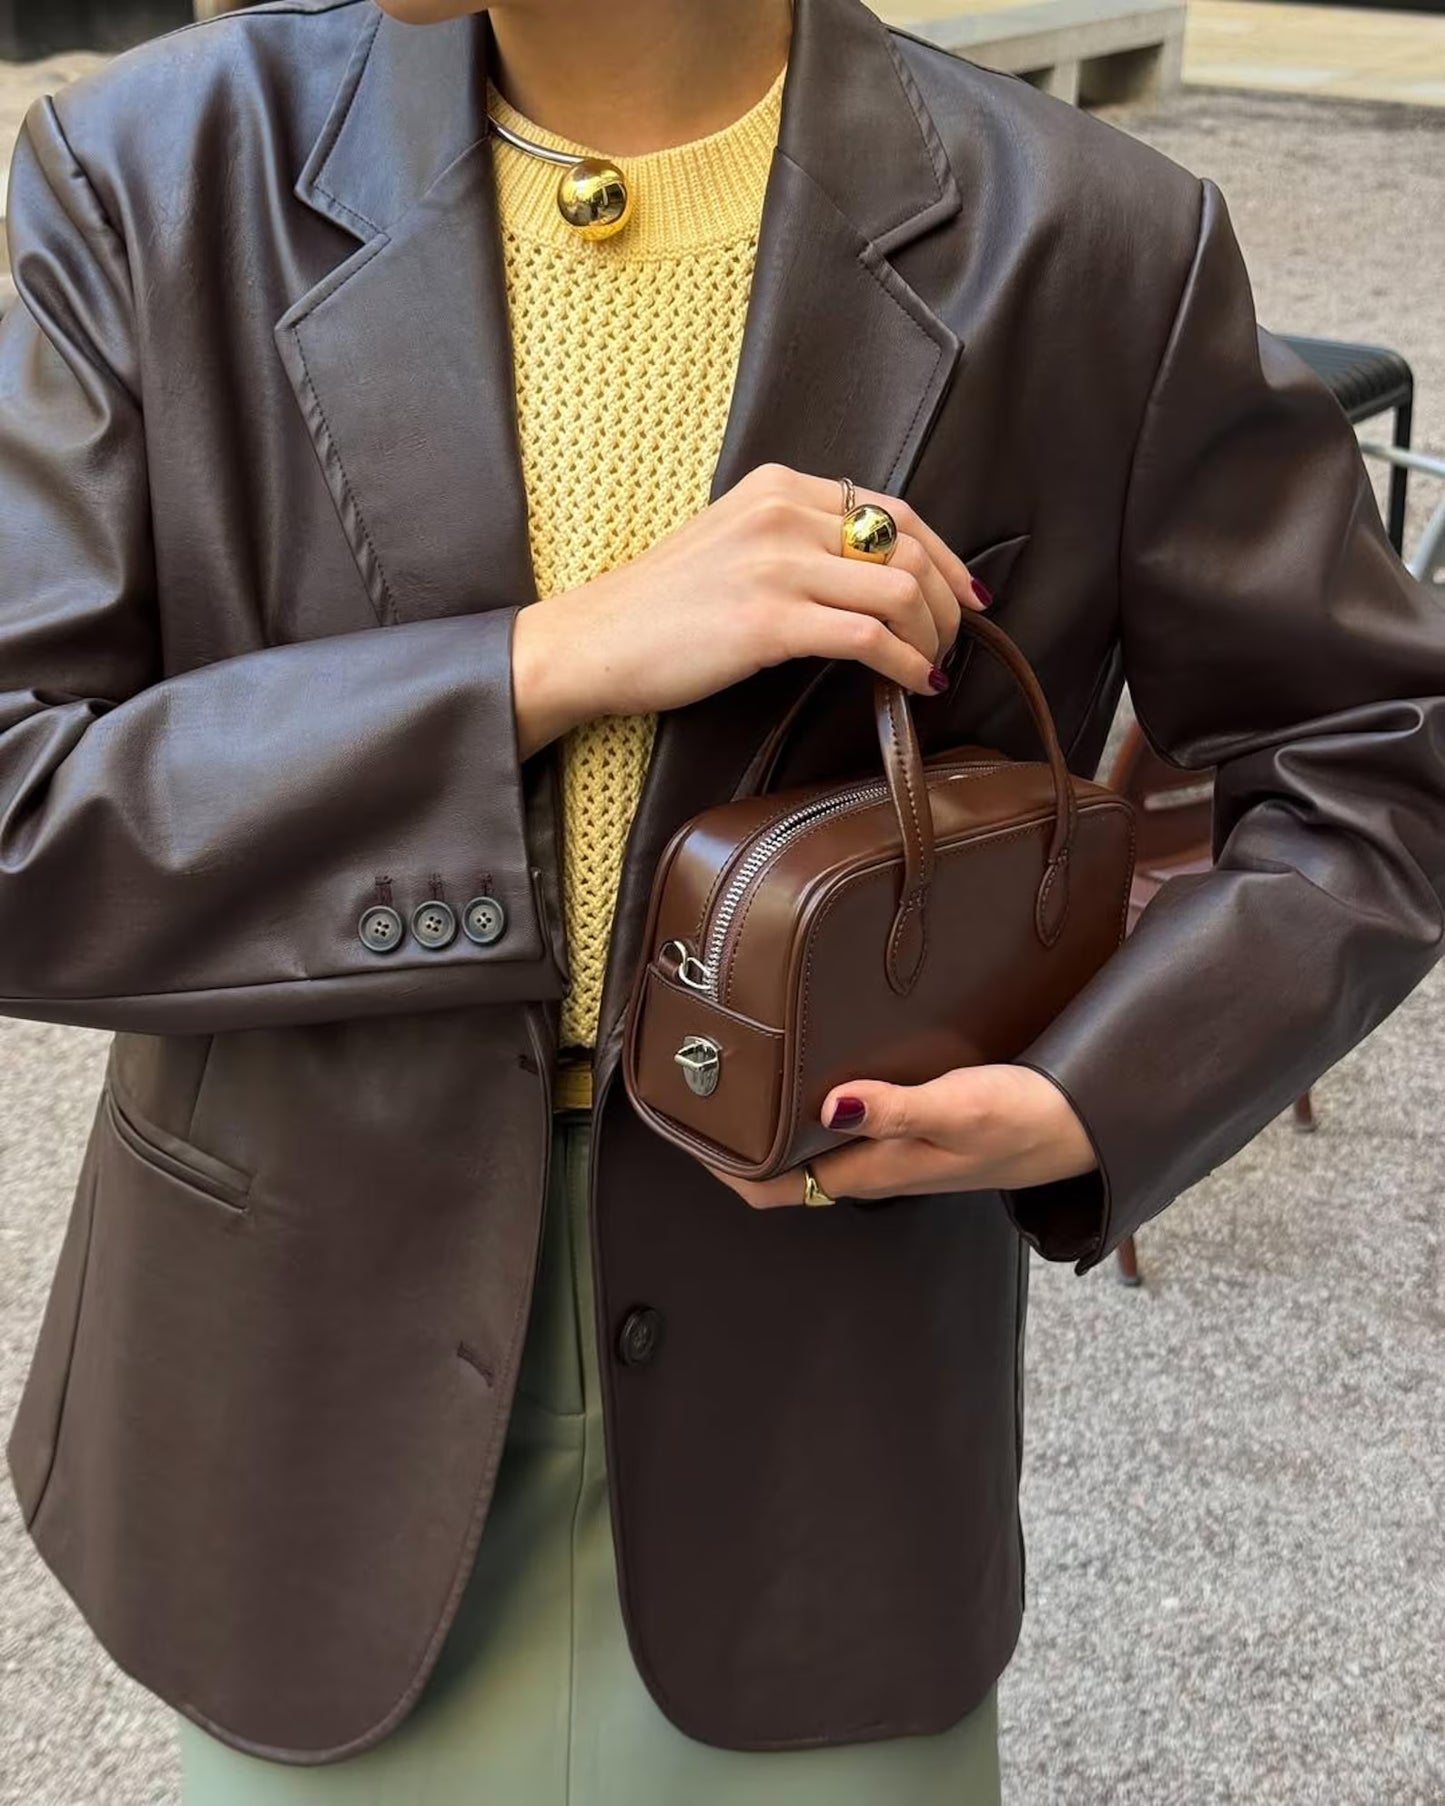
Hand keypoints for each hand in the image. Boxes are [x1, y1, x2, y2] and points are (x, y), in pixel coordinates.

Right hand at [511, 462, 988, 756]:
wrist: (592, 641)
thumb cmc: (660, 607)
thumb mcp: (732, 542)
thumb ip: (795, 540)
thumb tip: (870, 575)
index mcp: (779, 487)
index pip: (893, 510)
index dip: (943, 554)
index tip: (965, 595)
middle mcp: (782, 513)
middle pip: (907, 547)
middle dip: (947, 601)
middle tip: (954, 642)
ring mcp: (775, 565)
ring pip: (898, 591)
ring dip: (931, 636)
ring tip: (931, 667)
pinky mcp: (768, 621)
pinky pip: (867, 638)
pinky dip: (905, 664)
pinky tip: (912, 684)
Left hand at [707, 1064, 1096, 1209]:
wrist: (1085, 1125)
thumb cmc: (1024, 1121)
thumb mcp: (958, 1110)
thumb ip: (895, 1110)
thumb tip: (827, 1104)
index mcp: (871, 1171)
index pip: (773, 1187)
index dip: (723, 1166)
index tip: (686, 1125)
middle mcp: (872, 1165)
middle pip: (782, 1165)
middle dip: (736, 1135)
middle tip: (697, 1081)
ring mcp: (892, 1148)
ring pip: (810, 1140)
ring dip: (772, 1117)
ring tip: (737, 1066)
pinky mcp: (912, 1125)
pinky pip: (845, 1118)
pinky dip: (815, 1098)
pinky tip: (814, 1060)